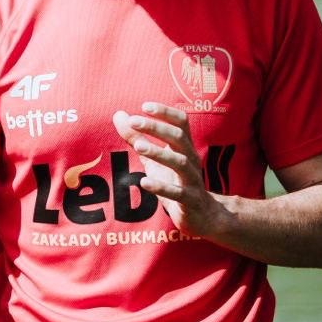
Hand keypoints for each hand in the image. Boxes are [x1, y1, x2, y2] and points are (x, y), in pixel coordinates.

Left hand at [113, 102, 222, 235]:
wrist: (202, 215)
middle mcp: (192, 160)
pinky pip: (177, 193)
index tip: (144, 105)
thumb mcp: (153, 159)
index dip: (165, 112)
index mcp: (184, 147)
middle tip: (134, 120)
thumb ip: (136, 138)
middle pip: (179, 138)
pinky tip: (143, 182)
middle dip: (157, 127)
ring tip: (138, 146)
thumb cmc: (174, 181)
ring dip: (159, 153)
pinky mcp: (190, 201)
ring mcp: (193, 181)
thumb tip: (119, 114)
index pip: (181, 122)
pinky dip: (161, 187)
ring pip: (180, 163)